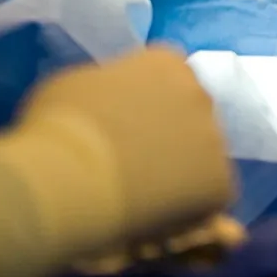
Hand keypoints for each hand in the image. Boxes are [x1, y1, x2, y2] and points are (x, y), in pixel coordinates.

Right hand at [21, 46, 234, 242]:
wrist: (69, 179)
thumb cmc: (57, 127)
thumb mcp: (75, 86)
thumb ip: (106, 87)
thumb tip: (108, 104)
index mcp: (166, 62)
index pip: (168, 77)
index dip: (146, 105)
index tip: (125, 127)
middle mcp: (199, 93)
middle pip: (189, 114)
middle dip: (167, 135)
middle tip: (134, 163)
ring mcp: (214, 136)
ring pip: (200, 155)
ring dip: (177, 170)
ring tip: (139, 194)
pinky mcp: (219, 180)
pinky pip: (205, 193)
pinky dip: (185, 205)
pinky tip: (153, 214)